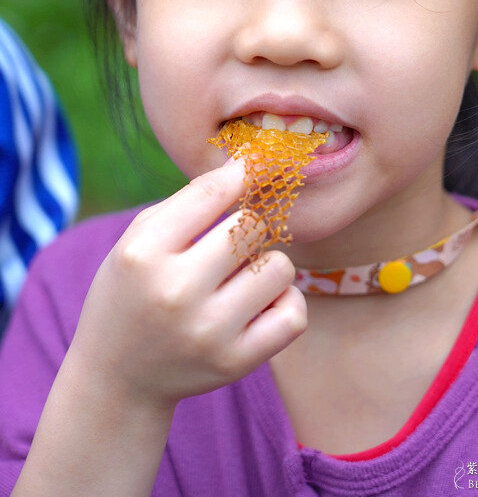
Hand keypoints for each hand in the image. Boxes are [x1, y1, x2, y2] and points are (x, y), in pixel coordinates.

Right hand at [70, 157, 306, 411]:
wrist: (117, 377)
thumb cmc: (133, 292)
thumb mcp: (136, 241)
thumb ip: (185, 204)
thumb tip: (246, 169)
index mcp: (143, 254)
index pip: (210, 193)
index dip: (240, 172)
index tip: (253, 165)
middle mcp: (175, 292)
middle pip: (251, 226)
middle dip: (248, 226)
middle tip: (233, 241)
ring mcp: (207, 331)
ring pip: (280, 267)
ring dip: (268, 265)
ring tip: (244, 276)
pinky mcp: (235, 363)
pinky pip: (294, 314)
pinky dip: (286, 301)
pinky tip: (262, 302)